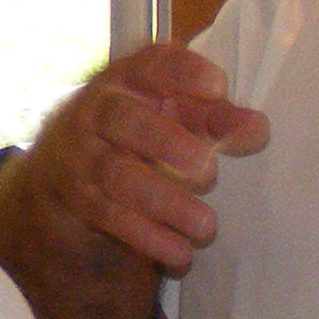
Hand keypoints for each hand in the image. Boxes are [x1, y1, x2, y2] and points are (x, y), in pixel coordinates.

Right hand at [0, 42, 269, 318]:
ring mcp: (82, 155)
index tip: (218, 87)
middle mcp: (97, 110)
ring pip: (117, 175)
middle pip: (124, 119)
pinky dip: (148, 238)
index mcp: (128, 79)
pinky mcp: (78, 198)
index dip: (183, 72)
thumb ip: (215, 120)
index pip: (151, 63)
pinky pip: (110, 217)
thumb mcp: (174, 119)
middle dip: (166, 142)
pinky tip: (180, 255)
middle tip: (207, 170)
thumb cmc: (136, 134)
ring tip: (206, 226)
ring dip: (165, 202)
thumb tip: (257, 128)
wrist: (61, 172)